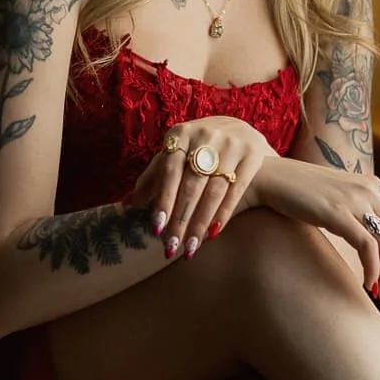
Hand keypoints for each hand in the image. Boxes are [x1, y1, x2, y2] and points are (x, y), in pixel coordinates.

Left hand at [123, 116, 274, 259]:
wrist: (241, 131)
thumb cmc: (199, 148)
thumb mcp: (176, 154)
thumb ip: (154, 177)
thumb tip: (126, 203)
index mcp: (181, 132)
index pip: (169, 171)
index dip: (163, 200)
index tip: (156, 228)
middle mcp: (207, 134)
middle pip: (191, 184)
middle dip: (180, 219)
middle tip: (171, 247)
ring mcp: (232, 143)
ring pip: (213, 191)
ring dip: (200, 223)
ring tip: (190, 248)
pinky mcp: (253, 154)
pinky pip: (235, 190)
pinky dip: (223, 214)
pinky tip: (211, 234)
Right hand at [243, 156, 379, 308]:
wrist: (272, 178)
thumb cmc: (303, 195)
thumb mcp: (340, 198)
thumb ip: (361, 213)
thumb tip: (377, 248)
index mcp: (376, 186)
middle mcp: (371, 190)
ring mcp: (355, 200)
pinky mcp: (337, 213)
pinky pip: (368, 247)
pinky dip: (373, 269)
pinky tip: (367, 284)